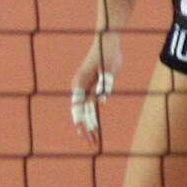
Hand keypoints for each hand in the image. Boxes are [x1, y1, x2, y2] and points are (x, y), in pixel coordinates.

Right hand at [70, 31, 120, 145]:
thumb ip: (105, 86)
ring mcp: (85, 88)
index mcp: (79, 84)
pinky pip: (90, 106)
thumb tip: (102, 103)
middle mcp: (79, 87)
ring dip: (89, 126)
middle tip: (92, 145)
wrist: (107, 40)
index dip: (82, 124)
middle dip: (86, 129)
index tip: (85, 136)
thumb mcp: (108, 69)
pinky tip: (95, 128)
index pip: (78, 109)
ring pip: (85, 111)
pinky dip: (93, 118)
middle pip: (80, 113)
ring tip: (94, 141)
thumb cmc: (107, 53)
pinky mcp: (92, 87)